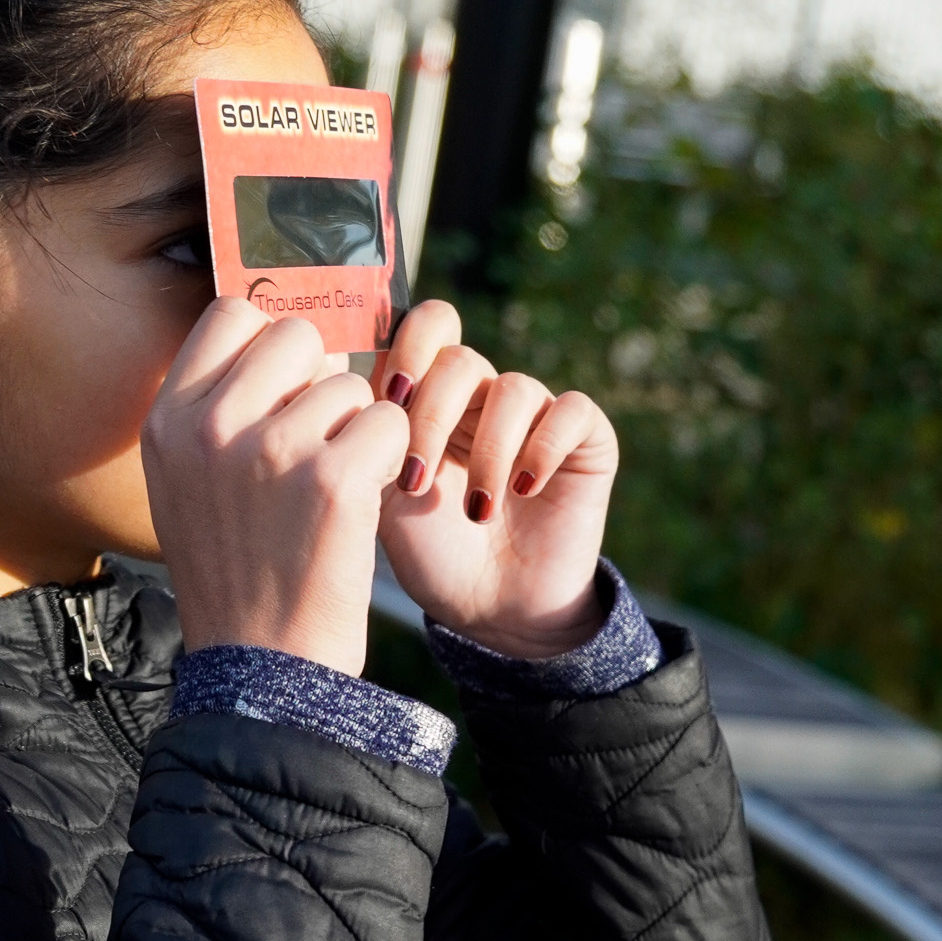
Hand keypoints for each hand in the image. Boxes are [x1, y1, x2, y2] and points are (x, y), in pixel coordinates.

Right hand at [142, 298, 409, 674]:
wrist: (262, 667)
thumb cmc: (236, 573)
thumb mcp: (188, 485)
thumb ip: (215, 409)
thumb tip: (282, 333)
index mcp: (168, 421)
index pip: (231, 314)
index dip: (273, 343)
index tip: (287, 388)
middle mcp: (210, 426)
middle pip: (297, 335)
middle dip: (322, 381)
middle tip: (318, 445)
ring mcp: (270, 450)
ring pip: (351, 386)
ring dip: (357, 432)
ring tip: (329, 495)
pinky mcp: (331, 480)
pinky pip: (388, 424)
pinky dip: (389, 462)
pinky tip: (360, 506)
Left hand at [376, 302, 619, 657]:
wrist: (491, 609)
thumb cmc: (433, 555)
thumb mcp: (384, 498)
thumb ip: (369, 439)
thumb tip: (356, 388)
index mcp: (432, 397)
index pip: (425, 331)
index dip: (407, 350)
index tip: (388, 400)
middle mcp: (484, 396)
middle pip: (459, 359)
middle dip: (432, 416)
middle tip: (417, 480)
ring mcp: (535, 415)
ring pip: (513, 389)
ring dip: (487, 452)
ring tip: (475, 511)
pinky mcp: (585, 440)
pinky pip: (571, 411)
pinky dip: (544, 447)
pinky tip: (525, 489)